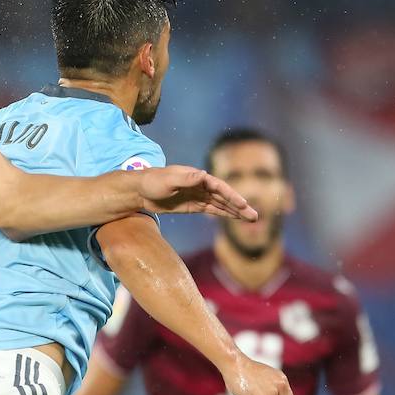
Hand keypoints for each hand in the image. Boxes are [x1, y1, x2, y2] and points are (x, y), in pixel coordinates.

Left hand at [137, 165, 257, 221]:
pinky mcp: (193, 205)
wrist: (139, 190)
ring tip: (251, 219)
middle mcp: (200, 185)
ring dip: (236, 211)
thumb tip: (204, 175)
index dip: (231, 195)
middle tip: (255, 216)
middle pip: (223, 196)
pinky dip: (224, 213)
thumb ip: (186, 179)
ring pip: (221, 204)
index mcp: (196, 177)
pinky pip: (212, 209)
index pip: (218, 186)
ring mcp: (198, 195)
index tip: (243, 204)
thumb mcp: (168, 180)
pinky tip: (235, 218)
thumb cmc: (151, 181)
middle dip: (239, 206)